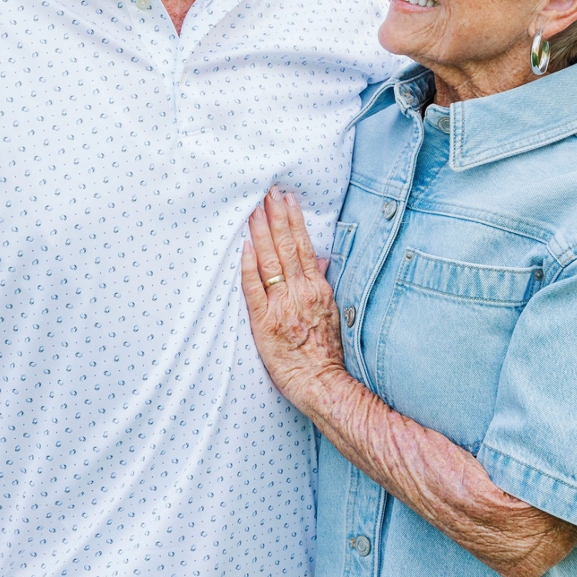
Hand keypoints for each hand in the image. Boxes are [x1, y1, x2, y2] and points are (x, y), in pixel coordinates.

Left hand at [241, 187, 346, 412]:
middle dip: (275, 217)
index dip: (292, 220)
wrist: (324, 385)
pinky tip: (244, 248)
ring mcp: (282, 307)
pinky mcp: (264, 323)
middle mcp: (300, 292)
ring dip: (261, 234)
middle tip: (266, 191)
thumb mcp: (331, 312)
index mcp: (317, 288)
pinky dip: (249, 268)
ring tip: (254, 209)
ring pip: (270, 262)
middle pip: (287, 247)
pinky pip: (254, 291)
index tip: (285, 198)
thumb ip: (323, 283)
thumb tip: (321, 259)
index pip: (303, 246)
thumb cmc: (326, 352)